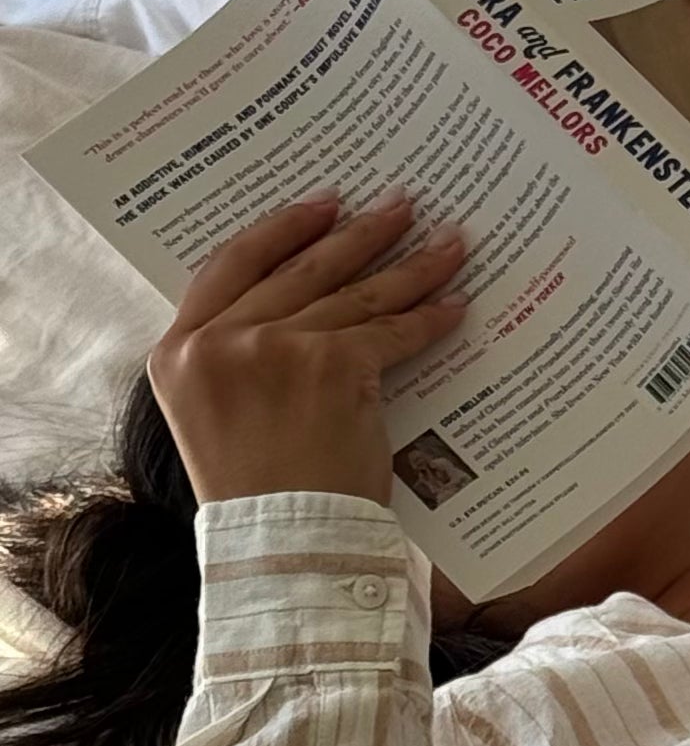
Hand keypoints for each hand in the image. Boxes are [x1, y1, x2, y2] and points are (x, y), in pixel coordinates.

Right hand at [147, 193, 469, 506]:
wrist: (284, 541)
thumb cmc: (259, 490)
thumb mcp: (217, 414)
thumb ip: (237, 354)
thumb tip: (301, 299)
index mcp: (177, 351)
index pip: (230, 263)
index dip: (281, 228)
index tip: (324, 204)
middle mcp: (219, 341)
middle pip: (302, 267)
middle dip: (360, 233)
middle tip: (401, 205)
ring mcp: (274, 348)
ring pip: (354, 292)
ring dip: (409, 265)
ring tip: (448, 244)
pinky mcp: (331, 364)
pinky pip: (390, 330)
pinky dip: (428, 317)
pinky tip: (455, 305)